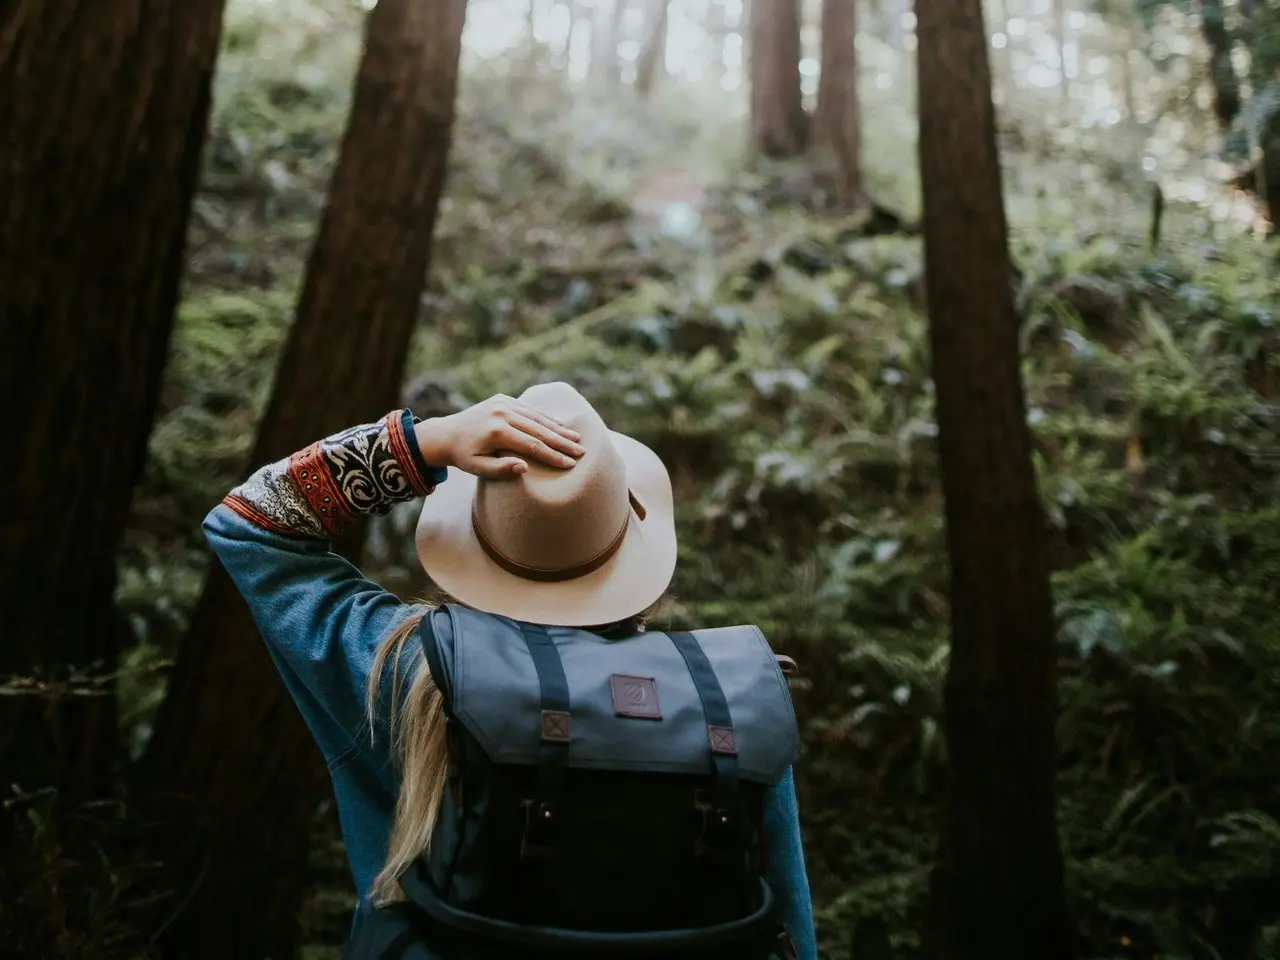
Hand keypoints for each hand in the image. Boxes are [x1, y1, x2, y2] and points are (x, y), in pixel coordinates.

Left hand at [414, 394, 584, 478]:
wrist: (445, 433)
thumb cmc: (463, 456)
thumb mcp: (477, 468)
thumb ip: (500, 469)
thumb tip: (524, 468)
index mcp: (496, 431)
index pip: (532, 445)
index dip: (552, 455)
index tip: (569, 464)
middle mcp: (502, 413)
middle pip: (539, 429)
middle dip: (562, 442)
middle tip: (581, 452)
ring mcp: (503, 404)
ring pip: (537, 417)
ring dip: (558, 428)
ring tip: (577, 439)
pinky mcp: (503, 399)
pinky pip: (529, 410)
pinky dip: (545, 418)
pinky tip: (560, 426)